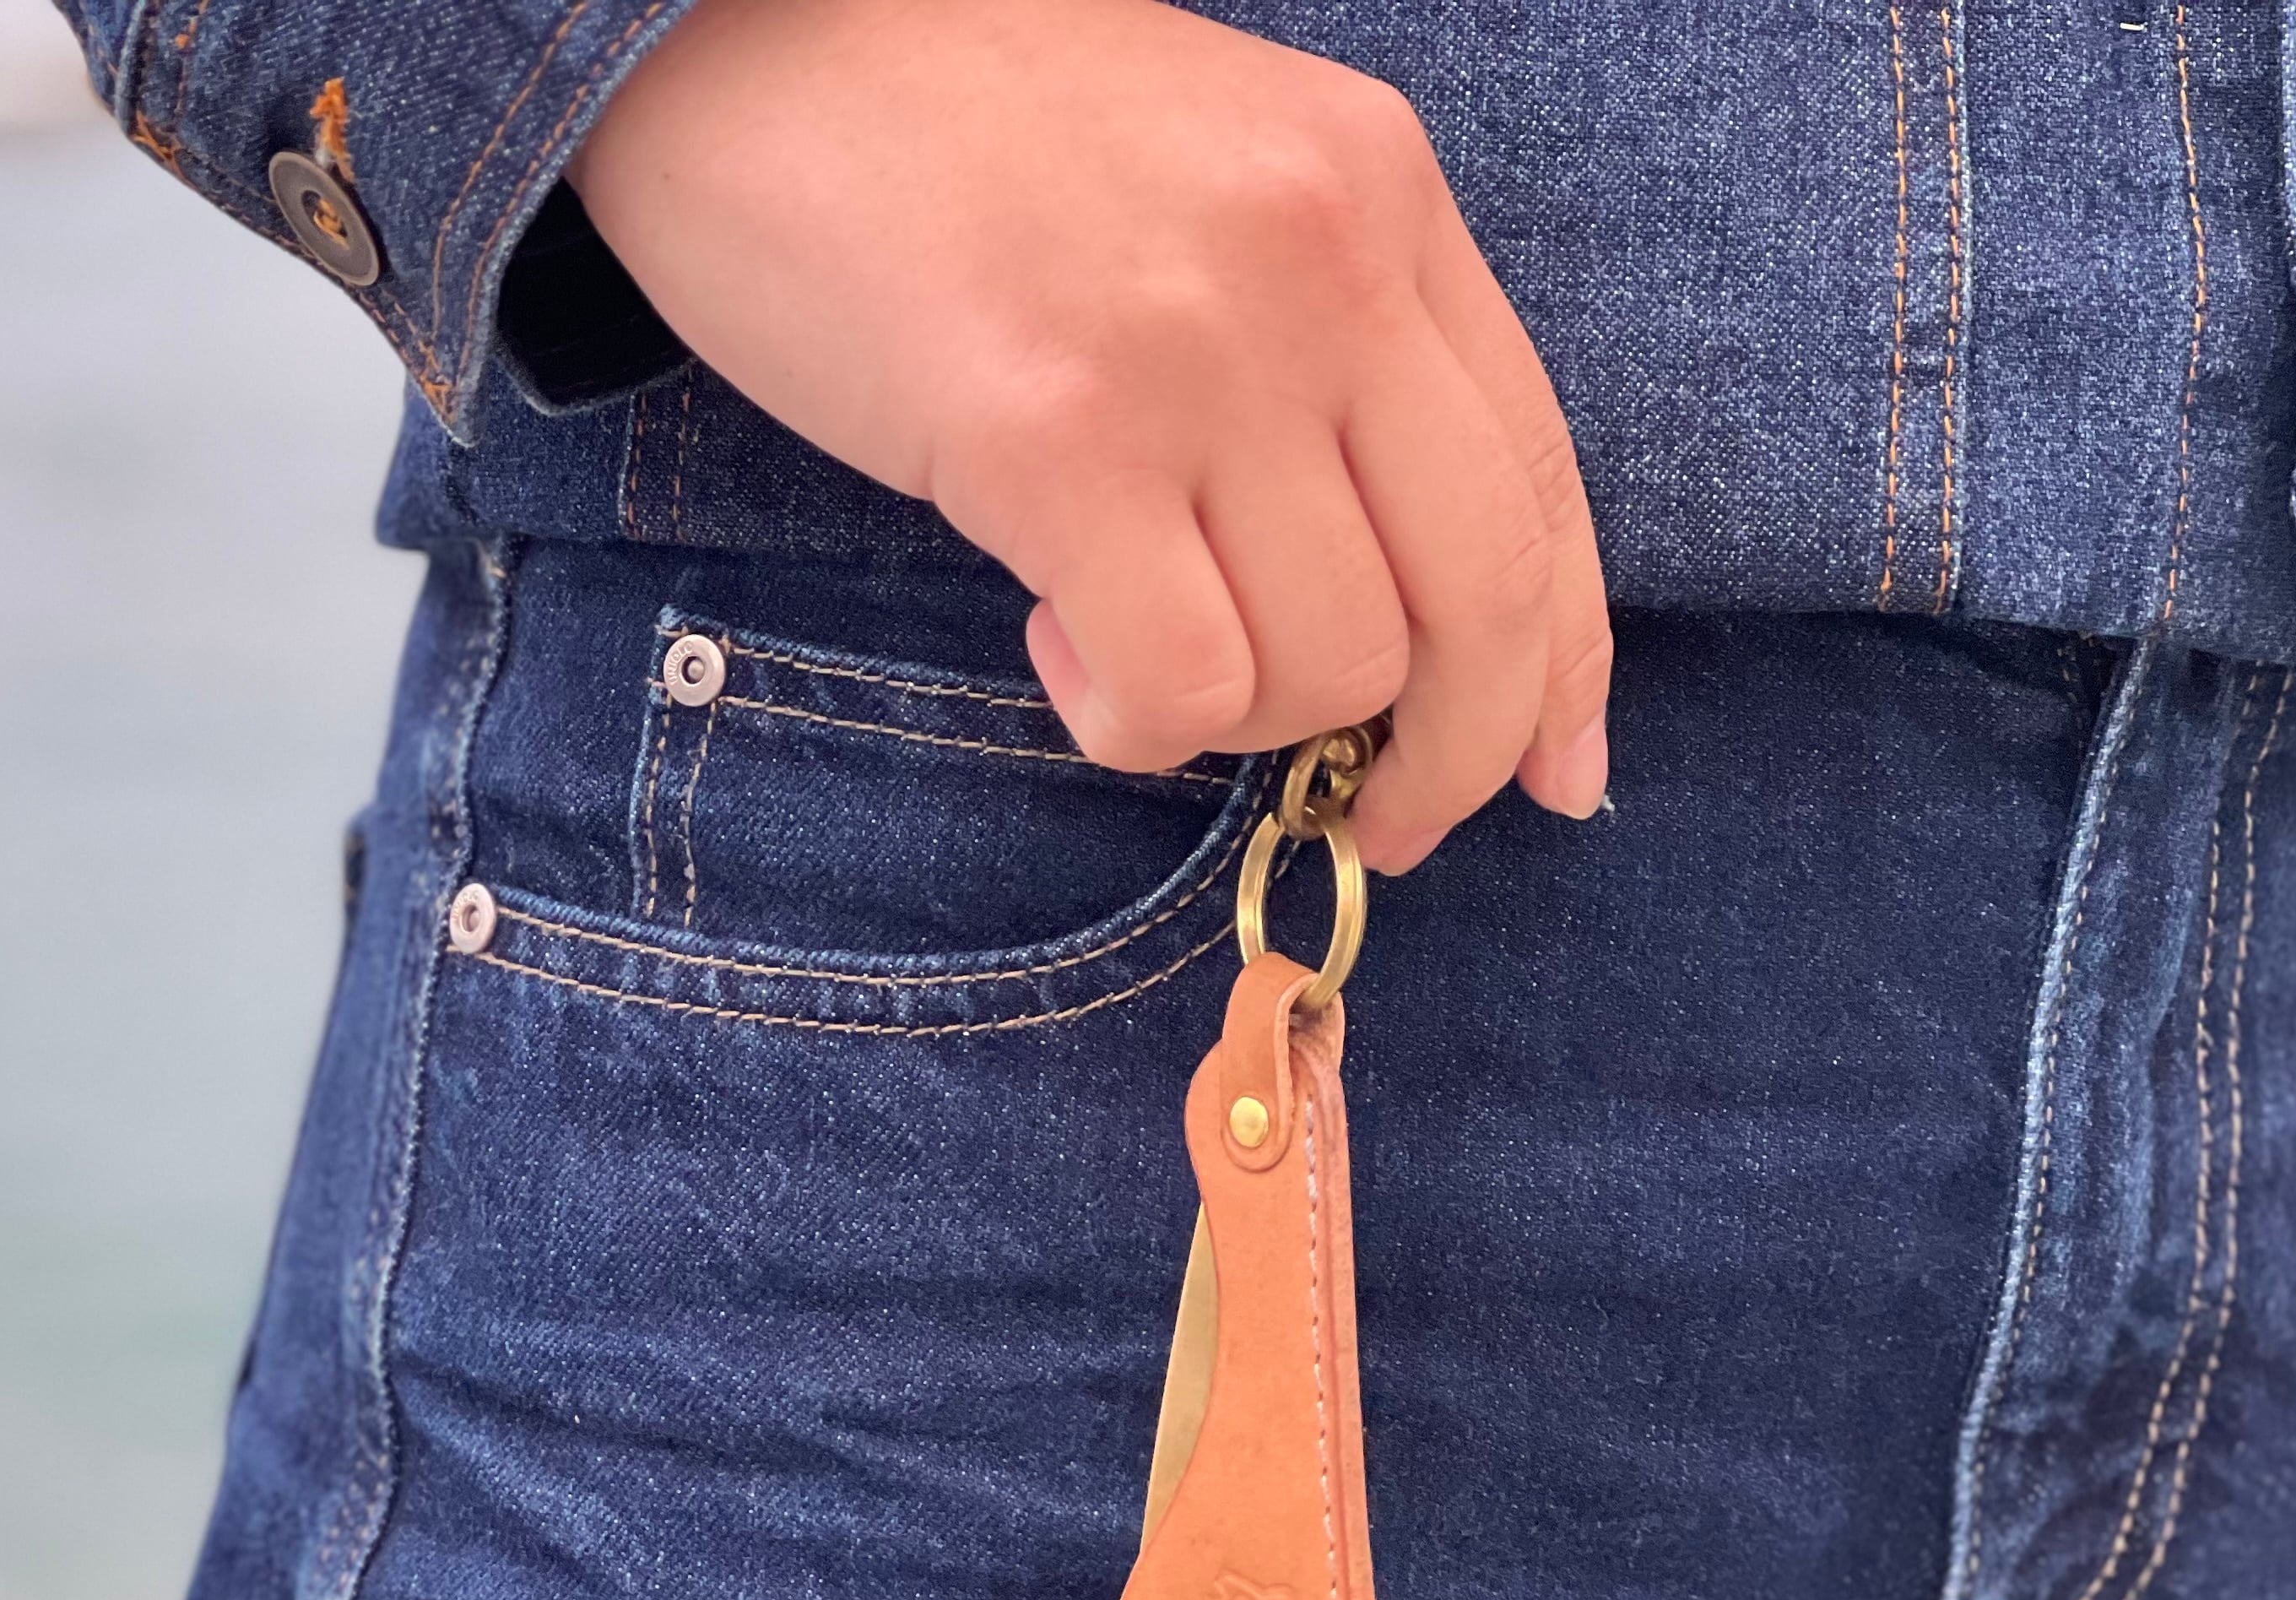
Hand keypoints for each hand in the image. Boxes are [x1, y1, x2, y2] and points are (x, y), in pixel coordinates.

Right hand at [569, 0, 1610, 867]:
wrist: (737, 23)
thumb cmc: (951, 123)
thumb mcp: (1209, 182)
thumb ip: (1316, 341)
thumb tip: (1375, 586)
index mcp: (1380, 192)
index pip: (1538, 478)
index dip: (1558, 663)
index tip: (1548, 773)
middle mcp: (1325, 265)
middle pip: (1479, 600)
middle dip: (1447, 757)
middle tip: (1374, 822)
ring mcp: (1197, 349)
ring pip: (1329, 664)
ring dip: (1235, 716)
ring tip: (1115, 629)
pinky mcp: (1054, 436)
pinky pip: (1176, 686)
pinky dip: (1126, 717)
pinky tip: (1051, 634)